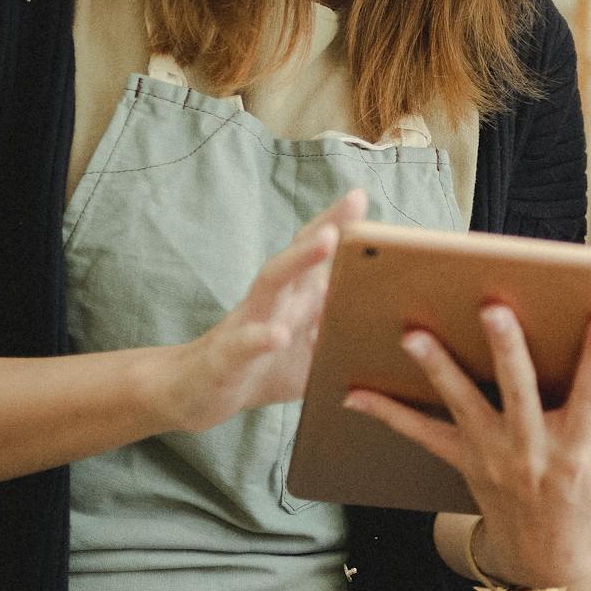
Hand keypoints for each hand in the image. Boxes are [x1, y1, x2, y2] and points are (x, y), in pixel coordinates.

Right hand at [155, 190, 366, 433]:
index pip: (316, 254)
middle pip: (298, 254)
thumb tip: (392, 325)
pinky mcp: (227, 358)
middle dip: (326, 226)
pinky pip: (243, 344)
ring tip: (326, 240)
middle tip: (355, 203)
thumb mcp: (312, 350)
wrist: (199, 394)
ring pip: (270, 284)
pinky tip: (279, 335)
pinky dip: (260, 338)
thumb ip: (344, 331)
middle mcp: (271, 301)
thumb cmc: (264, 367)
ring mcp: (246, 324)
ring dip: (298, 260)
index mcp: (294, 297)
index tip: (362, 197)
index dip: (339, 225)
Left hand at [346, 303, 590, 586]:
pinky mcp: (463, 460)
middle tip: (493, 308)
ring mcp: (491, 455)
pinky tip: (351, 392)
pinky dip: (386, 414)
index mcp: (577, 451)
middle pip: (515, 393)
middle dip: (505, 350)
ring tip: (414, 334)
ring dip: (437, 369)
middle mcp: (530, 450)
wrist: (547, 555)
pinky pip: (419, 435)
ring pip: (460, 406)